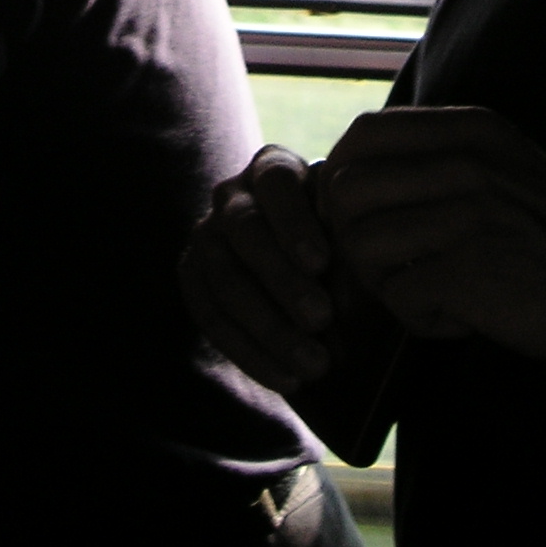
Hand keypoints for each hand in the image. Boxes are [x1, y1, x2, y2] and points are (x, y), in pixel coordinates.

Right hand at [180, 144, 336, 393]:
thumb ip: (349, 255)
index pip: (276, 184)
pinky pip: (210, 317)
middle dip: (283, 279)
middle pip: (245, 230)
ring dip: (270, 328)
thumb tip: (342, 296)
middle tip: (320, 319)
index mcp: (274, 168)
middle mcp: (231, 195)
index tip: (322, 263)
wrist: (312, 270)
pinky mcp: (192, 277)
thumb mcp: (353, 240)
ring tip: (315, 367)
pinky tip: (287, 379)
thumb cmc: (344, 245)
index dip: (295, 223)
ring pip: (225, 280)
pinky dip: (250, 352)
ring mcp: (206, 236)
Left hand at [316, 106, 545, 371]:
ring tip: (433, 296)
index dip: (347, 184)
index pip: (363, 137)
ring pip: (361, 246)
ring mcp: (466, 214)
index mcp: (470, 130)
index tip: (372, 222)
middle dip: (354, 240)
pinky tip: (463, 321)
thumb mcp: (509, 169)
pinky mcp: (470, 271)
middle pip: (346, 192)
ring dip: (384, 284)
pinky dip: (421, 320)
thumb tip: (353, 183)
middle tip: (396, 272)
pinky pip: (399, 298)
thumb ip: (443, 162)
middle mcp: (464, 161)